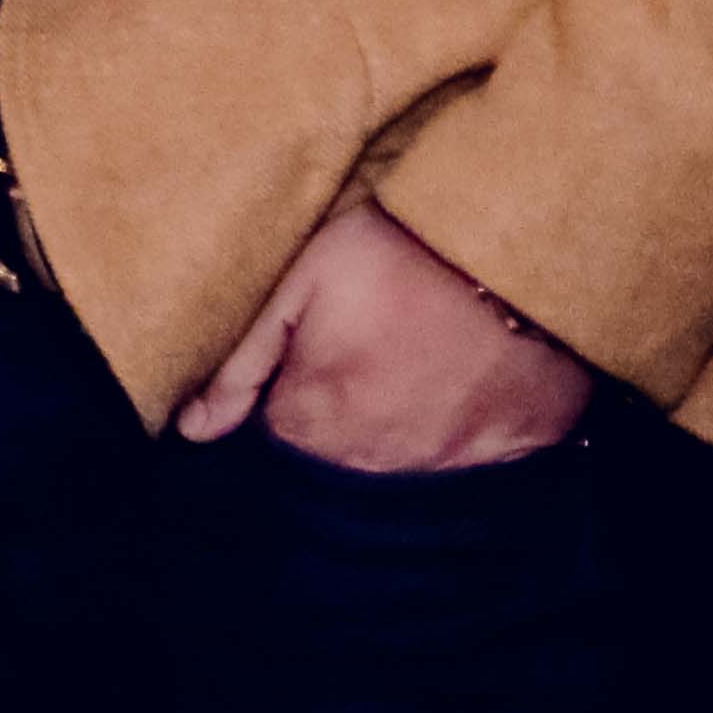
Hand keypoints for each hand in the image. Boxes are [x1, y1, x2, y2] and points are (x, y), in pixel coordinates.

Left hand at [174, 194, 587, 473]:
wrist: (514, 247)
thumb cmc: (394, 255)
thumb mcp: (296, 284)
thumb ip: (238, 362)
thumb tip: (192, 429)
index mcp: (313, 427)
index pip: (277, 427)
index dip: (290, 379)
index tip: (314, 337)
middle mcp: (379, 463)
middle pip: (338, 449)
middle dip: (341, 402)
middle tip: (369, 335)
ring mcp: (452, 464)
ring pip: (404, 453)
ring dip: (400, 415)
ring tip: (414, 349)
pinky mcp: (519, 450)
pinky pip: (477, 454)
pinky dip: (467, 421)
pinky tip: (465, 372)